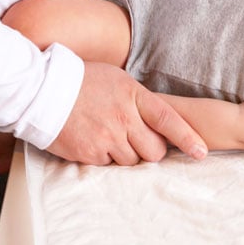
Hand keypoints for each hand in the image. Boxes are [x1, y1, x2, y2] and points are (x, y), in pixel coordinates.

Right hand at [47, 61, 207, 165]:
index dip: (187, 137)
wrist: (41, 89)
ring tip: (109, 136)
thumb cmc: (81, 80)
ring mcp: (106, 137)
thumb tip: (156, 117)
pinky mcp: (89, 153)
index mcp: (133, 95)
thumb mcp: (118, 79)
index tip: (201, 151)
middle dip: (151, 151)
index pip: (168, 119)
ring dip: (126, 154)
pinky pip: (108, 165)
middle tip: (138, 141)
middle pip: (154, 150)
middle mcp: (123, 118)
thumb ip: (138, 98)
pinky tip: (93, 140)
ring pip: (132, 161)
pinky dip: (104, 157)